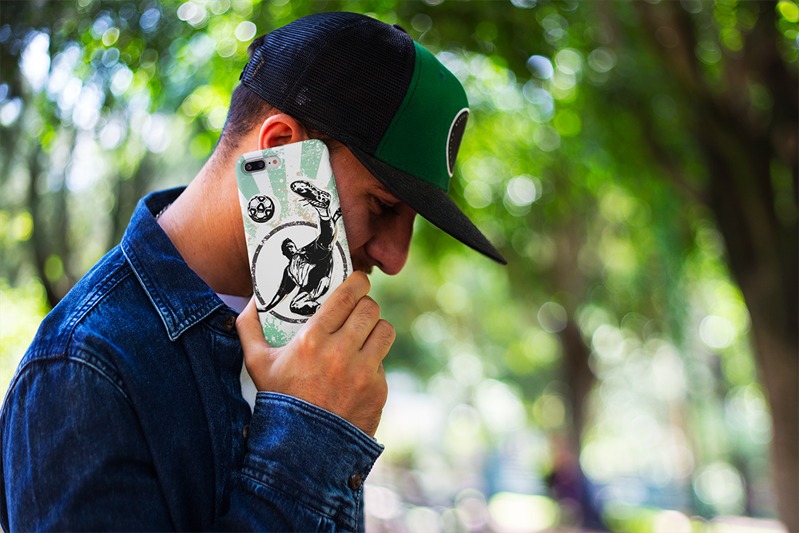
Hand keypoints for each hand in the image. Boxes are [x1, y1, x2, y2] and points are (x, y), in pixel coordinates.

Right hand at [236, 272, 393, 436]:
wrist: (302, 449)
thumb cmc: (279, 400)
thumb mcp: (256, 363)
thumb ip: (249, 327)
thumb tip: (252, 300)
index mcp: (312, 340)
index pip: (347, 296)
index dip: (357, 282)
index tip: (358, 280)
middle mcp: (341, 353)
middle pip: (370, 309)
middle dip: (365, 305)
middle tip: (358, 310)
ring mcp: (363, 372)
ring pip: (385, 330)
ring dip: (375, 329)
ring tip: (364, 335)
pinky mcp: (378, 390)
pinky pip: (383, 361)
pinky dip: (373, 362)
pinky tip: (357, 370)